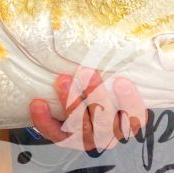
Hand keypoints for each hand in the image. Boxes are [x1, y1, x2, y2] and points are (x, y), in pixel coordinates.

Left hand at [28, 68, 145, 152]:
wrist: (75, 108)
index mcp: (126, 121)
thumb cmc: (99, 89)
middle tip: (85, 72)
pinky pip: (55, 133)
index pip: (135, 116)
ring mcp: (87, 139)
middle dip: (95, 95)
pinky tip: (38, 103)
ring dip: (70, 103)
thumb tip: (109, 31)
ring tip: (62, 81)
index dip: (130, 101)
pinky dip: (44, 120)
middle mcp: (109, 134)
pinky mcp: (65, 141)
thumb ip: (113, 66)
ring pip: (80, 127)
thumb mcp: (111, 79)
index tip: (122, 80)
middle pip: (105, 120)